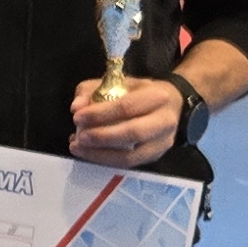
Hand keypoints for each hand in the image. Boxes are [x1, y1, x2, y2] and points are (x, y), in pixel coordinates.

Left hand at [68, 77, 182, 168]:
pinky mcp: (156, 156)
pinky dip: (106, 160)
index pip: (127, 107)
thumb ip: (91, 91)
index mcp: (156, 96)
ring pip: (131, 156)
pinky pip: (130, 164)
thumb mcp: (115, 82)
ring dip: (100, 155)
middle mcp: (165, 121)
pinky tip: (89, 153)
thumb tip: (75, 107)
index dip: (100, 114)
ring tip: (78, 148)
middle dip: (101, 137)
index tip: (77, 117)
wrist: (171, 103)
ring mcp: (163, 142)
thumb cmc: (138, 92)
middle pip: (132, 133)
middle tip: (79, 138)